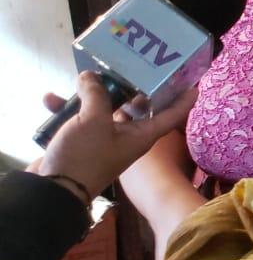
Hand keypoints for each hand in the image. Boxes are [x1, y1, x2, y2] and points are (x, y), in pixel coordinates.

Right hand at [36, 72, 197, 197]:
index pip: (171, 115)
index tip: (194, 83)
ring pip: (104, 110)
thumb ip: (95, 94)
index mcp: (142, 135)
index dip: (183, 100)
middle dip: (131, 87)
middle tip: (129, 67)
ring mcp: (105, 140)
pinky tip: (50, 99)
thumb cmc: (84, 157)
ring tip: (82, 78)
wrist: (54, 192)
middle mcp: (128, 137)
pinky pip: (80, 120)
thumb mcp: (94, 120)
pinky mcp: (83, 143)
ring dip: (91, 95)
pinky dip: (67, 109)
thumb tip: (90, 76)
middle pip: (136, 107)